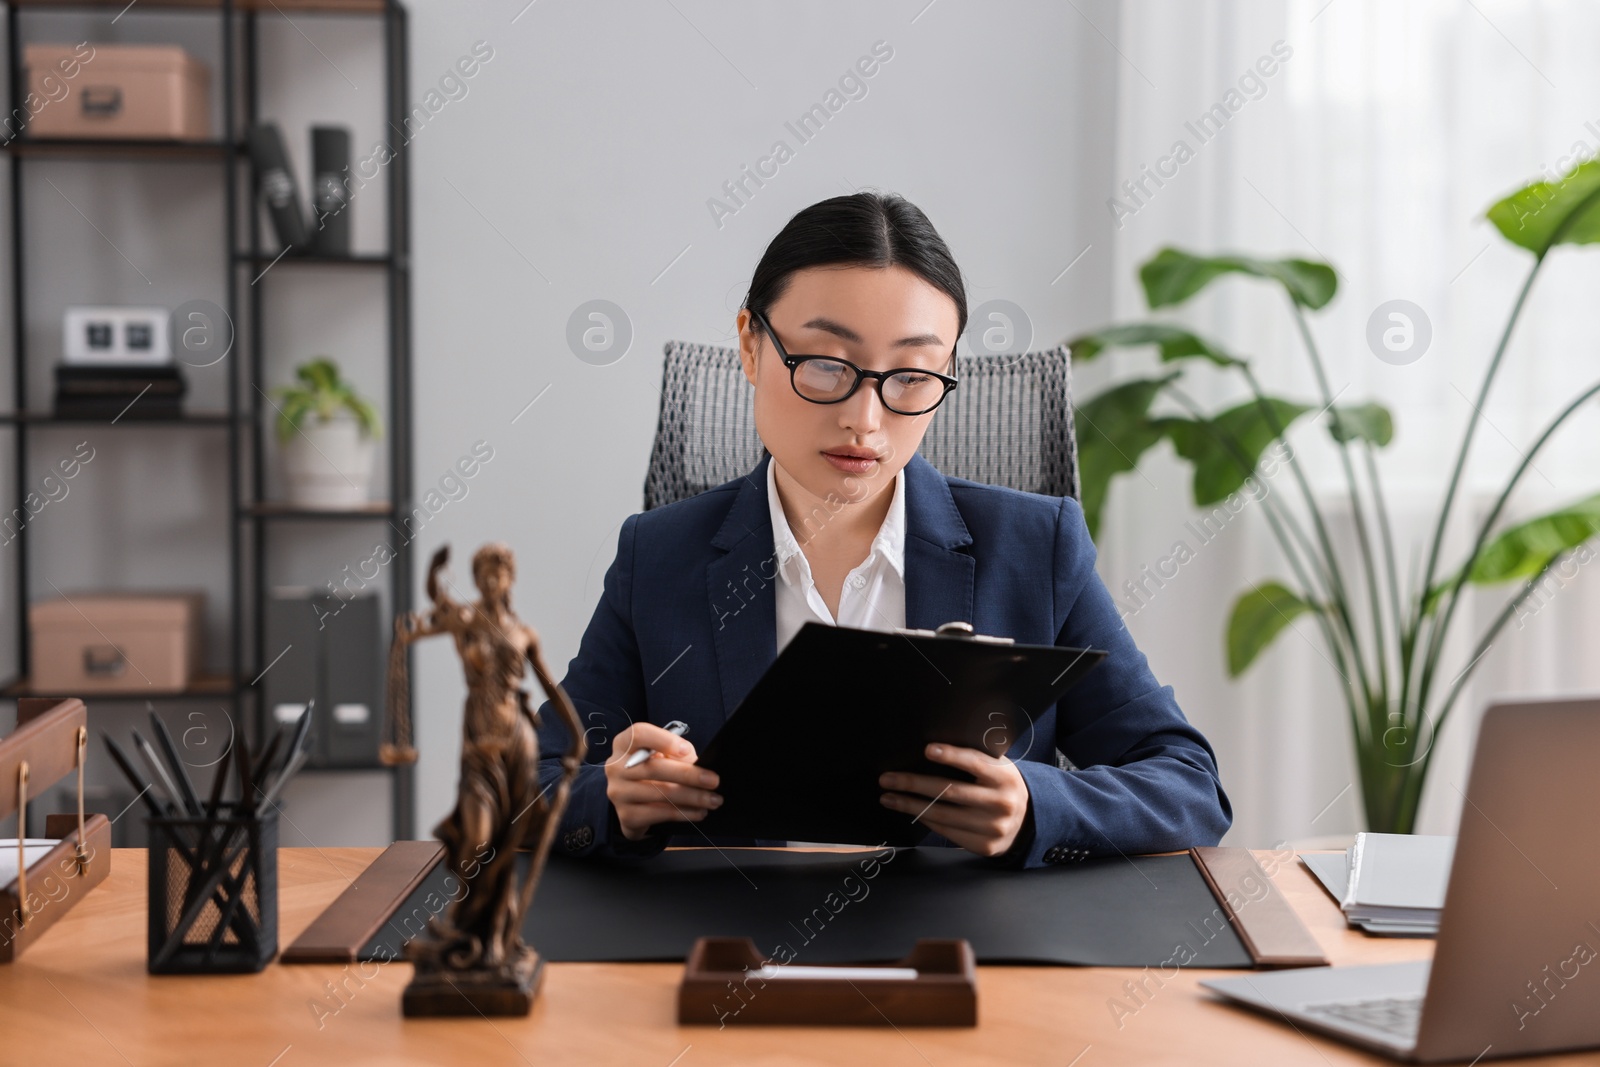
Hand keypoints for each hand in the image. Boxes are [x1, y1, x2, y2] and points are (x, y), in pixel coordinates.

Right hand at [605, 722, 721, 840]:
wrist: (633, 800)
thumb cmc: (652, 769)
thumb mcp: (662, 754)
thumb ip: (676, 753)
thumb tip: (698, 765)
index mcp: (624, 743)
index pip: (640, 734)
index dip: (664, 740)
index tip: (687, 750)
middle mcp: (616, 767)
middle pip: (654, 767)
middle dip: (689, 775)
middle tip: (713, 780)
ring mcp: (619, 792)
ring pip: (660, 793)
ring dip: (692, 797)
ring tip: (713, 799)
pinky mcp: (627, 815)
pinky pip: (659, 814)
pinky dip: (683, 813)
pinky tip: (699, 812)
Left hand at [878, 743, 1030, 857]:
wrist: (1028, 823)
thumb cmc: (1002, 787)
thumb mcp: (998, 769)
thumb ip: (976, 761)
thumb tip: (933, 750)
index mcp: (1005, 777)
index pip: (975, 763)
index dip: (951, 756)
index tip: (927, 750)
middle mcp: (1000, 802)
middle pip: (950, 791)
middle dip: (913, 784)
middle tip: (887, 779)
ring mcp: (992, 827)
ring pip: (942, 814)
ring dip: (910, 805)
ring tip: (888, 797)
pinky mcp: (983, 845)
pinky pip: (947, 831)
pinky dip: (925, 820)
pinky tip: (910, 811)